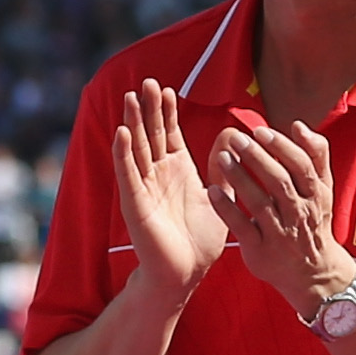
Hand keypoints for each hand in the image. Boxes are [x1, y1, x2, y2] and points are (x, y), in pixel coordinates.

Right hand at [117, 76, 227, 300]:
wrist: (185, 273)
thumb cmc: (201, 240)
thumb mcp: (220, 196)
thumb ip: (225, 168)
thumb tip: (233, 137)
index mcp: (177, 171)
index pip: (167, 133)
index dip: (166, 111)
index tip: (166, 88)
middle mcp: (157, 175)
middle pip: (149, 134)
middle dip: (147, 109)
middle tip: (146, 82)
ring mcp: (144, 188)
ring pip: (136, 149)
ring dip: (132, 123)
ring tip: (130, 98)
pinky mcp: (135, 204)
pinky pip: (128, 174)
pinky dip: (124, 153)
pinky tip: (122, 132)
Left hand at [206, 114, 350, 314]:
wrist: (312, 272)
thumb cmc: (312, 222)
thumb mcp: (323, 191)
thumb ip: (316, 156)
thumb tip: (298, 125)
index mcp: (316, 195)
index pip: (302, 166)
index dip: (282, 147)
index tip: (261, 131)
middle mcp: (299, 213)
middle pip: (280, 181)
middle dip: (259, 158)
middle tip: (238, 139)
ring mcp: (279, 233)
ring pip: (260, 202)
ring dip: (241, 179)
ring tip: (223, 158)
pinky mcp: (260, 250)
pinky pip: (241, 227)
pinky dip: (226, 209)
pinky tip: (211, 191)